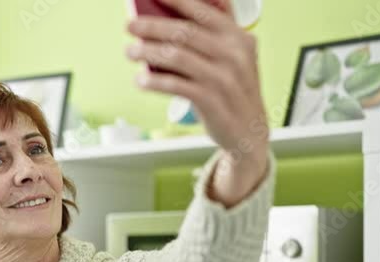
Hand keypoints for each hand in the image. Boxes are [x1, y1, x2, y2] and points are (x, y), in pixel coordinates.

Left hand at [125, 0, 269, 166]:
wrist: (249, 131)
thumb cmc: (234, 92)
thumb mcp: (235, 58)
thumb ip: (215, 35)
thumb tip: (175, 17)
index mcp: (239, 38)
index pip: (204, 12)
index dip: (178, 0)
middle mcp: (234, 54)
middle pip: (185, 33)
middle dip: (152, 27)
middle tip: (130, 25)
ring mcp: (224, 78)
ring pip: (177, 57)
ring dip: (147, 52)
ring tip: (130, 51)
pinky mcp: (212, 100)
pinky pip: (175, 85)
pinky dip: (154, 82)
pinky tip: (141, 80)